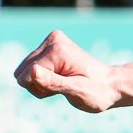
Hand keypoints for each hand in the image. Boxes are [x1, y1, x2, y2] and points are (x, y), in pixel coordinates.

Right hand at [15, 31, 129, 112]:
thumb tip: (32, 71)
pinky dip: (42, 80)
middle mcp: (52, 40)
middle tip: (63, 88)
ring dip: (40, 84)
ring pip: (24, 72)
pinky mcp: (49, 48)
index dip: (42, 89)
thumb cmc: (97, 92)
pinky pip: (30, 69)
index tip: (64, 89)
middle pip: (22, 72)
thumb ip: (53, 82)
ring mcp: (50, 42)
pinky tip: (60, 80)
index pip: (28, 75)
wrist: (110, 85)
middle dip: (39, 86)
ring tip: (63, 85)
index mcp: (57, 49)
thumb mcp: (76, 91)